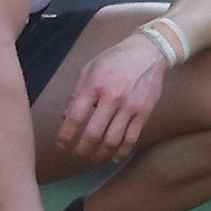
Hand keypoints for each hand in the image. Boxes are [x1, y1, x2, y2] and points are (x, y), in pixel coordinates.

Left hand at [57, 35, 167, 162]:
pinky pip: (132, 138)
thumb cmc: (115, 59)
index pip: (76, 116)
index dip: (66, 134)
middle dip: (82, 149)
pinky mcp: (144, 113)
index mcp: (94, 86)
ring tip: (93, 159)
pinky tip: (115, 158)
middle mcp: (112, 98)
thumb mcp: (89, 69)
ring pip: (113, 140)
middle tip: (76, 155)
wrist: (148, 52)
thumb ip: (77, 93)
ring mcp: (130, 107)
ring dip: (101, 154)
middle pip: (94, 133)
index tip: (61, 144)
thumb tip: (65, 116)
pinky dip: (122, 152)